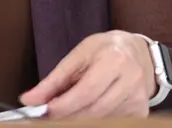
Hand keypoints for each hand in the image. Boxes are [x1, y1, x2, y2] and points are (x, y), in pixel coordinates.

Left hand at [19, 31, 156, 118]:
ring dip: (81, 119)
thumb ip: (54, 80)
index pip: (87, 90)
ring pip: (103, 119)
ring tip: (66, 112)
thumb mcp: (77, 56)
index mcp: (114, 60)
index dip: (65, 105)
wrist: (136, 52)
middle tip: (50, 116)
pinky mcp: (141, 112)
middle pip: (95, 109)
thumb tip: (30, 100)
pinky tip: (87, 111)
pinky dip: (96, 120)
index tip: (45, 111)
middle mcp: (131, 80)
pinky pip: (113, 122)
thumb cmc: (103, 50)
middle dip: (69, 116)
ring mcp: (138, 98)